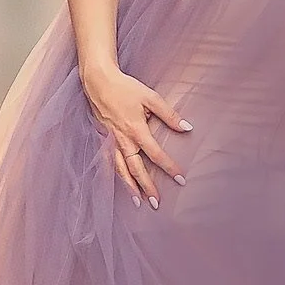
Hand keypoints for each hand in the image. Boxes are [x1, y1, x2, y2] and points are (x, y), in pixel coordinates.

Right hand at [82, 64, 189, 207]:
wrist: (98, 81)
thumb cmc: (125, 88)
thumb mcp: (150, 97)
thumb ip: (169, 114)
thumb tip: (187, 128)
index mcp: (136, 130)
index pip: (156, 155)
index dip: (169, 168)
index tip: (180, 179)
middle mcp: (122, 140)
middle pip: (136, 169)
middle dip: (147, 187)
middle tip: (157, 203)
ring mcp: (111, 141)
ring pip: (120, 170)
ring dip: (130, 187)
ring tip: (138, 202)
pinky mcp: (104, 139)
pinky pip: (109, 163)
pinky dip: (116, 175)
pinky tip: (121, 183)